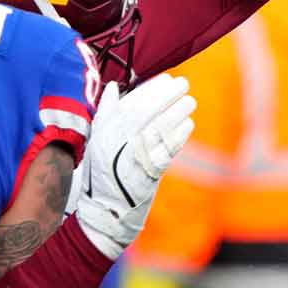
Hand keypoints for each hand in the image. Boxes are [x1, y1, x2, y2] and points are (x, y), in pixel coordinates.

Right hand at [76, 74, 196, 258]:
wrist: (106, 209)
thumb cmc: (103, 171)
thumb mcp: (97, 140)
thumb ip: (106, 112)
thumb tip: (114, 86)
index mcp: (105, 132)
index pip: (131, 104)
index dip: (151, 90)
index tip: (166, 78)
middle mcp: (118, 143)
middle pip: (146, 113)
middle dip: (167, 96)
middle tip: (184, 84)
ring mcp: (134, 158)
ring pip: (159, 129)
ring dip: (177, 113)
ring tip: (190, 101)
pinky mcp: (148, 174)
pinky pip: (167, 151)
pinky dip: (179, 136)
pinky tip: (188, 125)